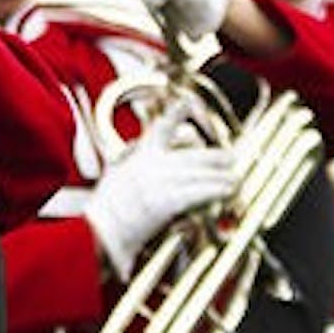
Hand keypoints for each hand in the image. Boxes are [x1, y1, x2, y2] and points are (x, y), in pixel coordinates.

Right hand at [83, 115, 235, 279]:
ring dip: (221, 176)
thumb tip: (140, 147)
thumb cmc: (104, 208)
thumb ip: (130, 156)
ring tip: (234, 179)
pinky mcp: (167, 200)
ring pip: (200, 173)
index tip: (186, 103)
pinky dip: (216, 190)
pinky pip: (198, 192)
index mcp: (139, 155)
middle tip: (230, 157)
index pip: (161, 127)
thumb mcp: (114, 173)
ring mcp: (161, 182)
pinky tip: (227, 191)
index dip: (175, 112)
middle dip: (215, 156)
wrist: (99, 229)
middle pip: (193, 154)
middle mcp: (153, 164)